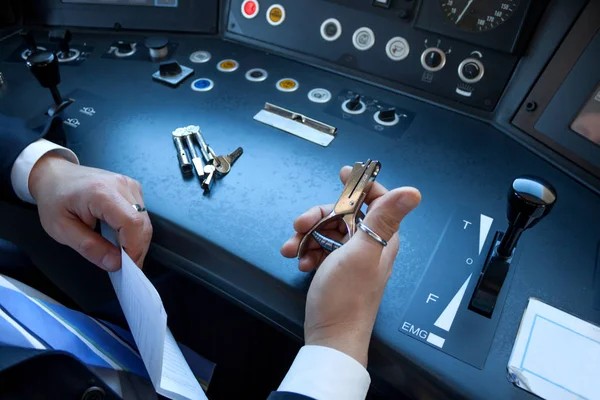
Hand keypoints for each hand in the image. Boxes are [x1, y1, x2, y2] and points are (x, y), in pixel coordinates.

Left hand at [29, 153, 152, 270]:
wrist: (56, 175)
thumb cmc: (55, 200)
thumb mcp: (61, 229)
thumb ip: (89, 247)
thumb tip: (115, 263)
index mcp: (101, 192)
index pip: (131, 223)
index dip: (133, 247)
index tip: (124, 266)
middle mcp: (121, 185)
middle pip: (142, 223)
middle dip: (136, 249)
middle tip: (122, 266)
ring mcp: (129, 185)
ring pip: (145, 221)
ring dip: (137, 241)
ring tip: (121, 253)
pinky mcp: (133, 188)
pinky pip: (142, 214)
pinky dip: (135, 231)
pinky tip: (121, 237)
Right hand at [281, 166, 420, 366]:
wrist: (330, 337)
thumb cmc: (346, 298)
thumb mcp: (361, 253)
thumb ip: (383, 219)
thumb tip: (413, 192)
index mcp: (382, 238)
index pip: (378, 200)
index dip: (361, 185)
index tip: (342, 174)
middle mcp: (369, 244)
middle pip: (343, 213)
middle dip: (318, 216)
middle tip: (300, 224)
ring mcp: (351, 257)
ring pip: (327, 230)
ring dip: (306, 236)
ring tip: (292, 249)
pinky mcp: (336, 268)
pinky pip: (320, 249)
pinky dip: (307, 252)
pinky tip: (299, 262)